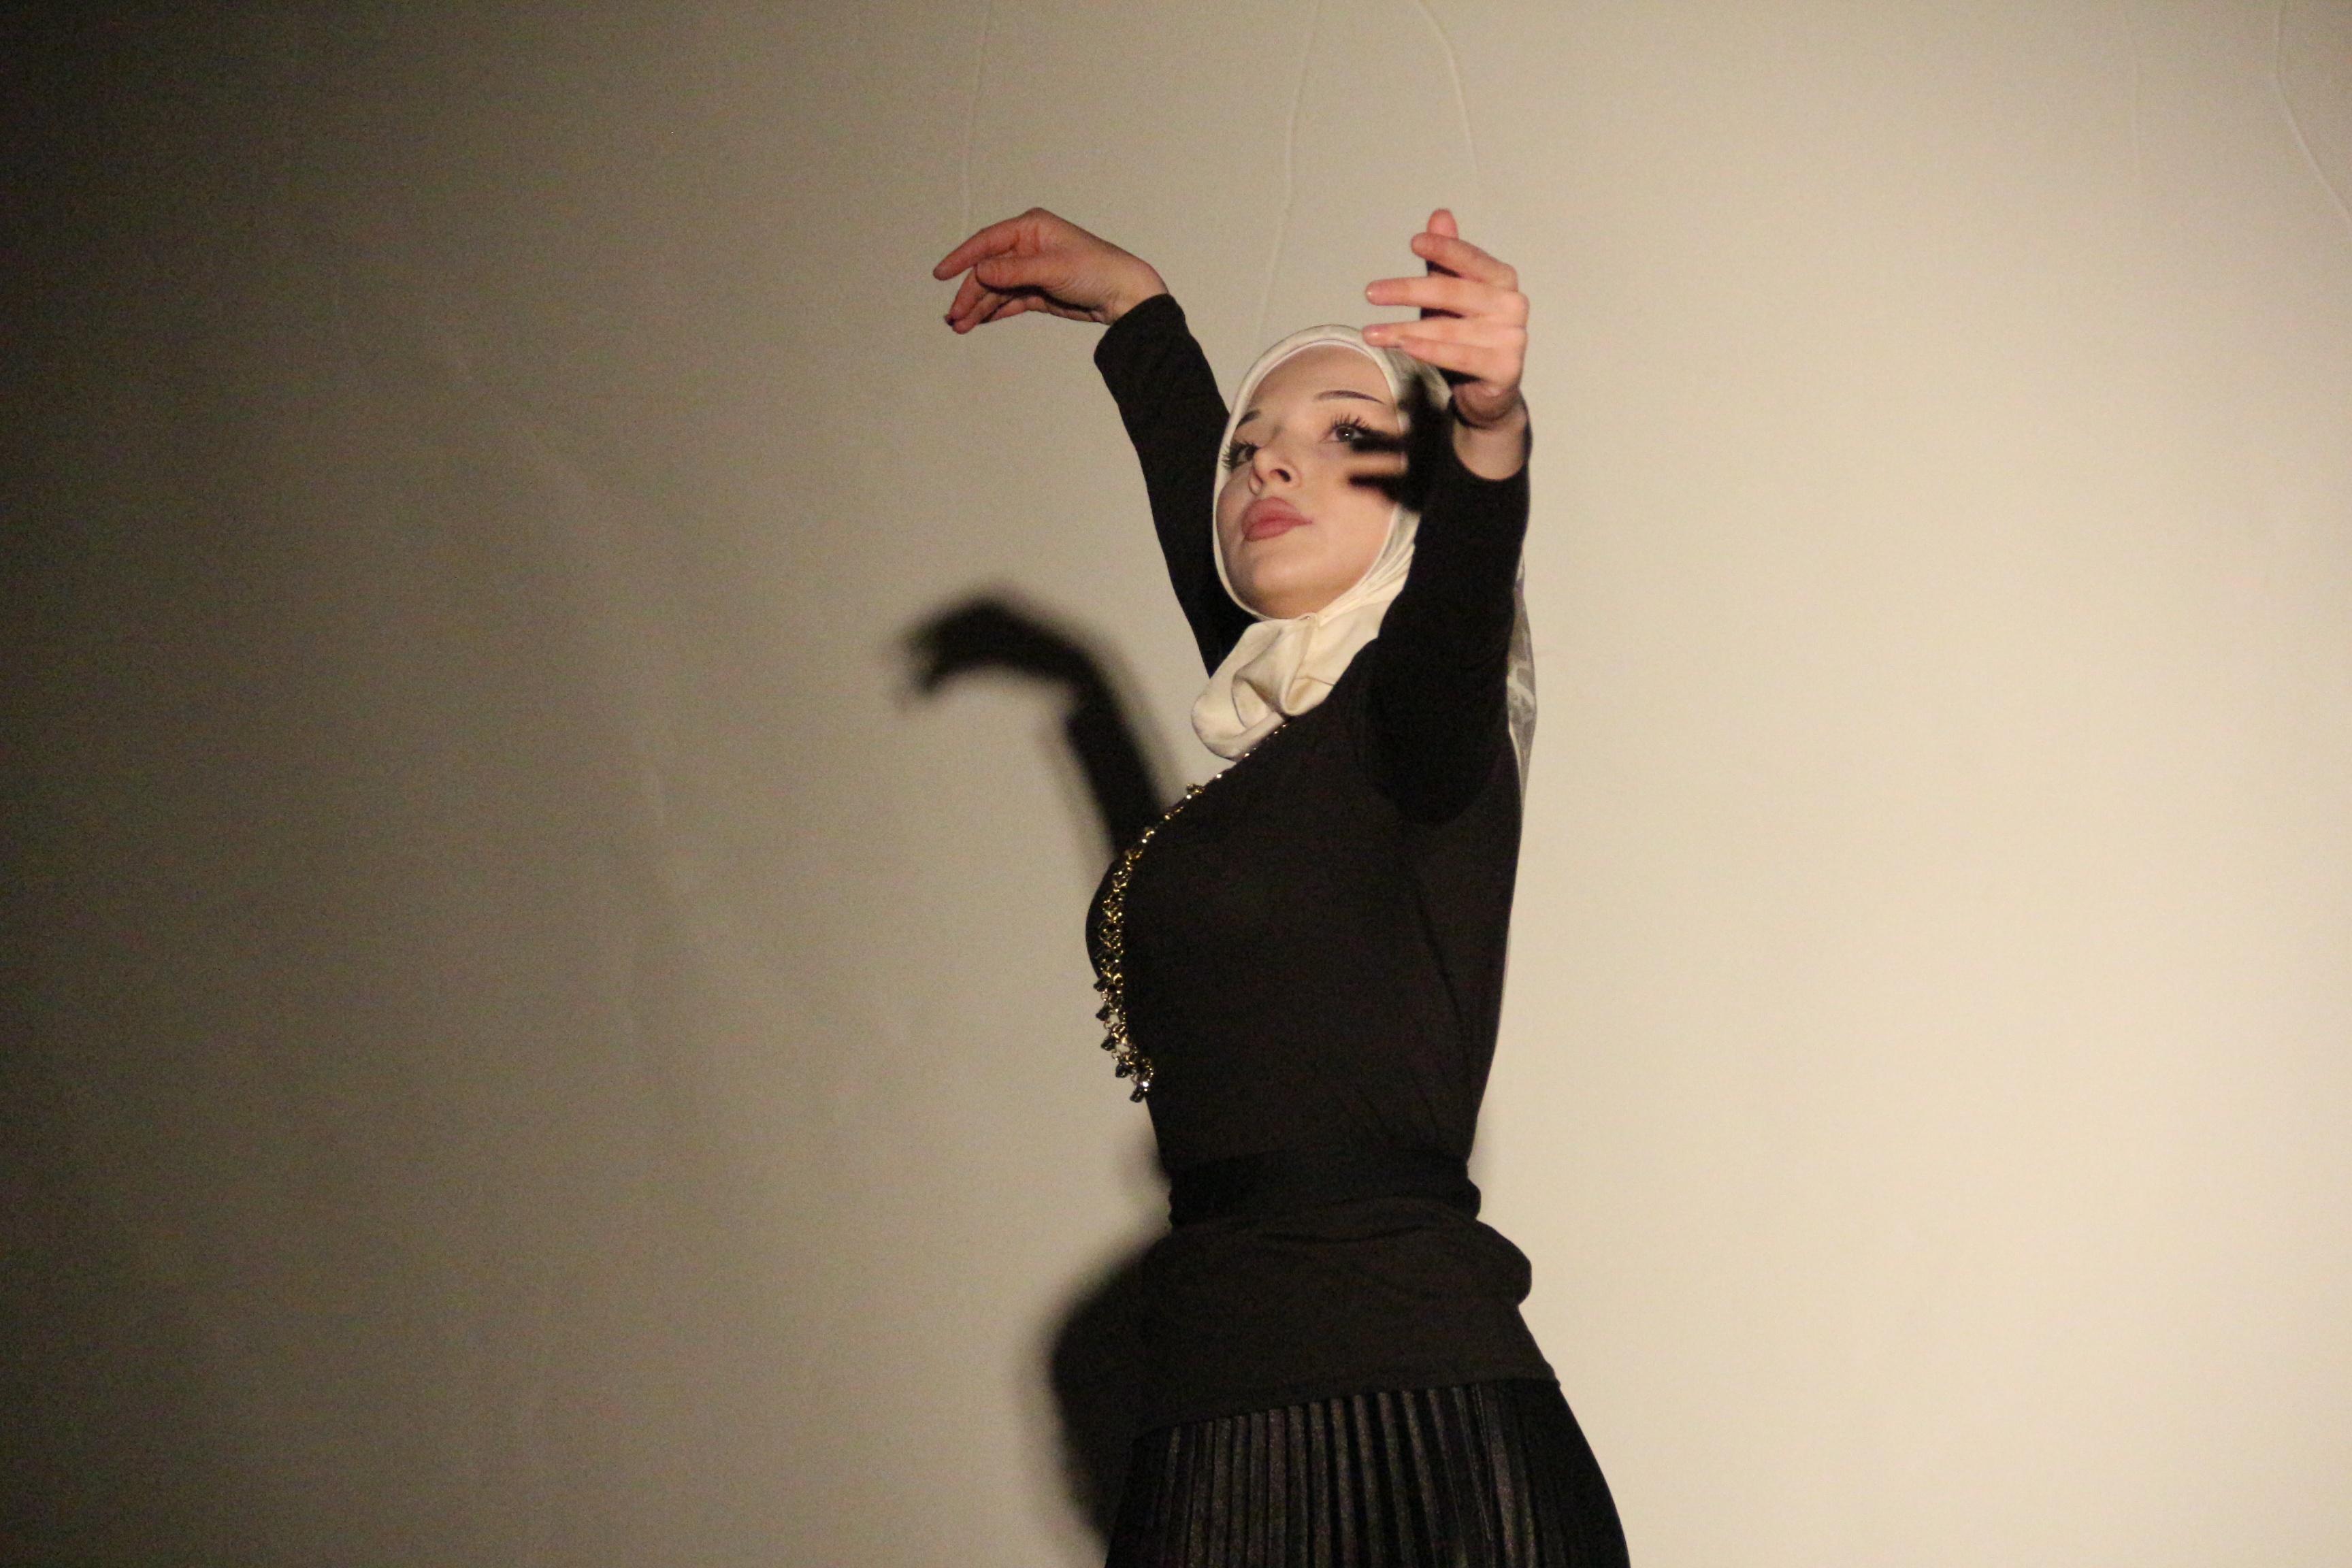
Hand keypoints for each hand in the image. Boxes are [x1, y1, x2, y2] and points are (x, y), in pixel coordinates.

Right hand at [934, 208, 1167, 332]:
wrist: (1124, 295)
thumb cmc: (1095, 270)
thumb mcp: (1052, 268)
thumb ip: (1013, 270)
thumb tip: (979, 270)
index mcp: (1031, 229)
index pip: (987, 241)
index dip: (962, 258)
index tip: (940, 274)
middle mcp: (1028, 246)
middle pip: (988, 270)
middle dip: (969, 293)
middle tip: (954, 316)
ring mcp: (1032, 270)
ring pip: (996, 289)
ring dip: (978, 307)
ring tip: (960, 326)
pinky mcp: (1038, 292)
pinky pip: (1009, 302)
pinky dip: (994, 312)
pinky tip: (979, 322)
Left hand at [1362, 211, 1528, 477]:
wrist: (1488, 391)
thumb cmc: (1465, 335)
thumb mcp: (1450, 294)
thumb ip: (1445, 260)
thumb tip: (1440, 215)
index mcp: (1502, 279)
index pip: (1470, 258)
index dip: (1444, 248)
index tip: (1413, 242)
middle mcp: (1512, 304)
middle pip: (1453, 291)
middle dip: (1408, 290)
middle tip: (1370, 293)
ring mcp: (1512, 337)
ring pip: (1449, 328)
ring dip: (1405, 329)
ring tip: (1371, 333)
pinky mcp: (1506, 368)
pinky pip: (1461, 356)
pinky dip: (1431, 350)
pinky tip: (1404, 347)